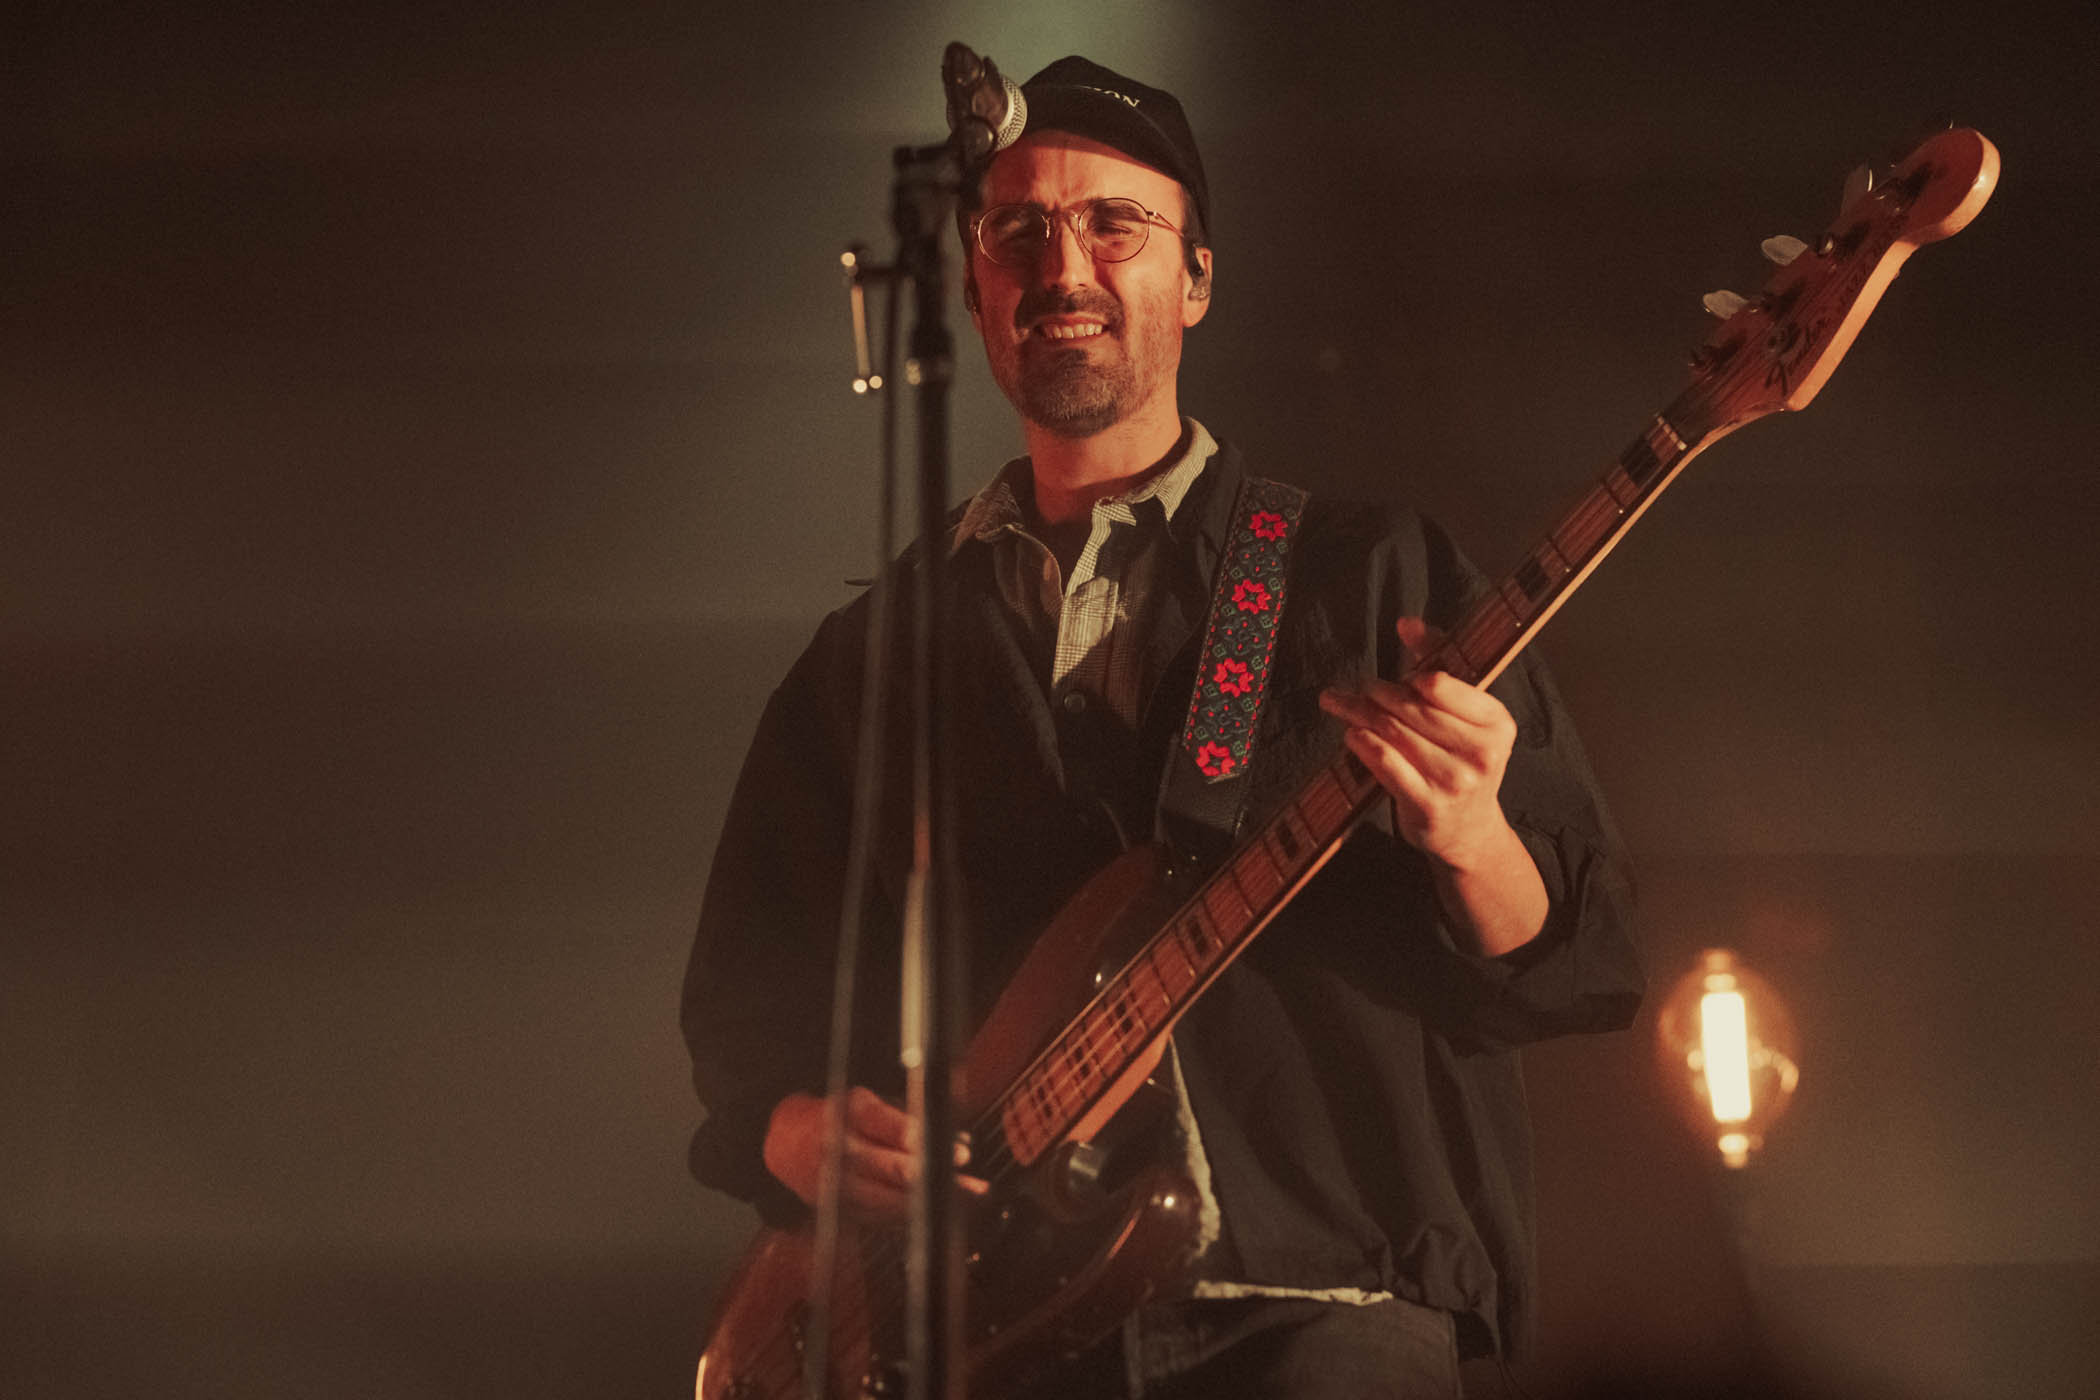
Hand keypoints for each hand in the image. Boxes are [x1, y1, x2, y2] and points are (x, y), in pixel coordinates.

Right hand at [763, 1087, 986, 1222]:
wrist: (788, 1144)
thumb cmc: (838, 1117)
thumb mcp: (867, 1102)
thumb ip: (906, 1119)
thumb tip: (954, 1138)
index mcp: (852, 1113)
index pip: (893, 1129)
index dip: (929, 1144)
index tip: (960, 1154)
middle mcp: (842, 1149)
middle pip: (896, 1170)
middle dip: (939, 1180)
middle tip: (973, 1186)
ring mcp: (838, 1184)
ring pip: (892, 1201)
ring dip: (933, 1205)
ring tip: (966, 1204)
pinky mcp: (839, 1210)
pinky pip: (882, 1218)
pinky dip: (911, 1216)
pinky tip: (935, 1214)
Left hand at [1318, 618, 1547, 954]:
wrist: (1469, 829)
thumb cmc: (1461, 759)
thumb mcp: (1465, 714)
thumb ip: (1439, 663)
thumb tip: (1407, 623)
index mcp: (1497, 722)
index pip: (1443, 684)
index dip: (1412, 676)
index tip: (1396, 675)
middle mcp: (1481, 752)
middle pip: (1412, 708)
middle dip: (1376, 693)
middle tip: (1355, 687)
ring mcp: (1454, 781)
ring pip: (1393, 733)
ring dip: (1359, 714)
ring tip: (1339, 703)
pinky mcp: (1427, 805)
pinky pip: (1386, 764)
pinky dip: (1362, 744)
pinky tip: (1351, 734)